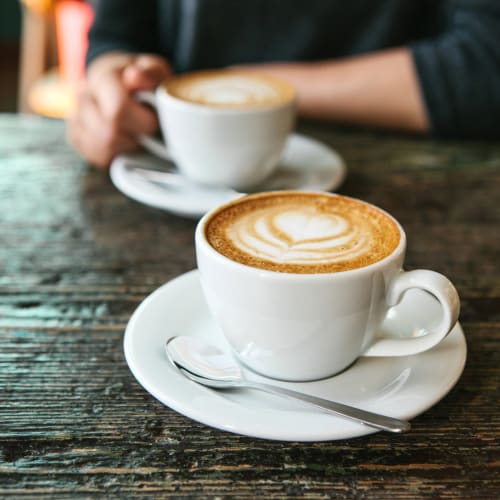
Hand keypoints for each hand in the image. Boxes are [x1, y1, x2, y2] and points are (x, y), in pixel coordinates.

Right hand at [67, 52, 171, 167]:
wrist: (119, 79)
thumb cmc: (142, 78)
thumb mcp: (155, 69)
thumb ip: (151, 72)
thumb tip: (135, 77)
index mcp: (103, 78)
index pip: (118, 111)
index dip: (144, 123)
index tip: (155, 120)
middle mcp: (84, 97)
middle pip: (109, 134)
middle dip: (135, 138)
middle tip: (146, 130)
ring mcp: (76, 118)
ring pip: (100, 148)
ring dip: (125, 148)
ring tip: (135, 135)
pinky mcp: (75, 136)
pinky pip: (94, 156)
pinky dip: (114, 155)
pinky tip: (124, 144)